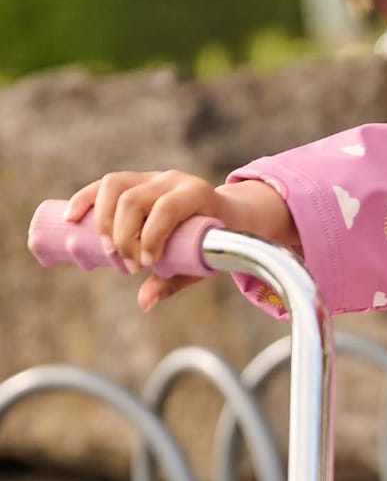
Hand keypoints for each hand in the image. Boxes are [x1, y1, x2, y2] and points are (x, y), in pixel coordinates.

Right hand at [64, 170, 226, 310]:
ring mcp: (150, 177)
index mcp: (196, 194)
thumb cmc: (208, 243)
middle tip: (127, 266)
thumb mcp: (198, 263)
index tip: (147, 265)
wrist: (221, 215)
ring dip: (103, 221)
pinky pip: (102, 185)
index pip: (167, 209)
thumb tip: (143, 303)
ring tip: (107, 251)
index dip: (151, 236)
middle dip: (124, 236)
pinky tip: (71, 218)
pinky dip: (84, 200)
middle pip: (134, 199)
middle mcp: (172, 180)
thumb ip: (172, 283)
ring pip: (114, 186)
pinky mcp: (132, 180)